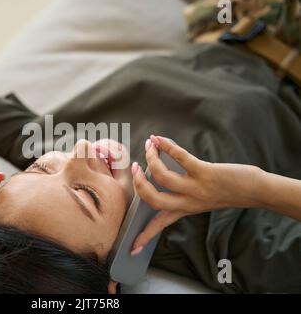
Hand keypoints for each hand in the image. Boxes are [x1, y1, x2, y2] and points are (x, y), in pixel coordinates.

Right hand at [130, 135, 261, 254]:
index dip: (144, 236)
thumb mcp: (202, 201)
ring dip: (151, 158)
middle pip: (152, 198)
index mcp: (185, 210)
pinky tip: (159, 139)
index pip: (160, 224)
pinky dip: (167, 146)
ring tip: (149, 146)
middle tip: (134, 168)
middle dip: (138, 183)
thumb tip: (162, 176)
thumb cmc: (229, 193)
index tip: (133, 248)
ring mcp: (196, 188)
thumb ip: (183, 196)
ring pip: (162, 176)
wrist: (254, 191)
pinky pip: (180, 158)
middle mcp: (188, 202)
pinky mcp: (205, 172)